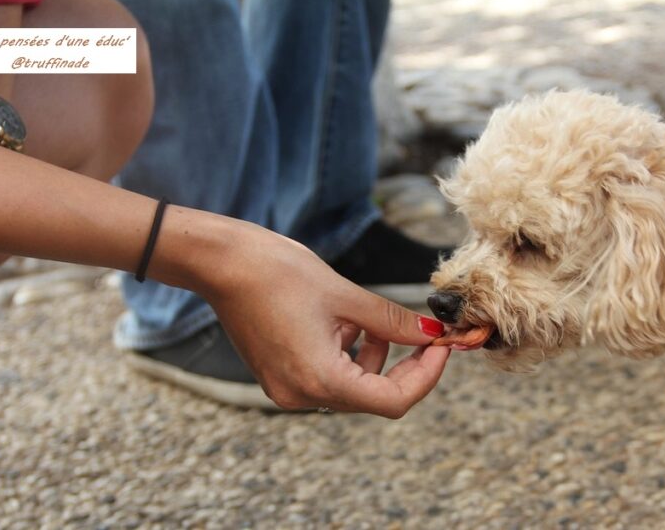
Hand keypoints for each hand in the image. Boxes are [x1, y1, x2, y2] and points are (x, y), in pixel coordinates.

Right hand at [192, 222, 449, 417]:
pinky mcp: (279, 378)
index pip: (394, 400)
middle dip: (405, 366)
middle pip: (374, 397)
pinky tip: (344, 324)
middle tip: (425, 334)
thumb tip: (434, 334)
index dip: (426, 375)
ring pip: (353, 388)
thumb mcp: (347, 297)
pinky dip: (349, 356)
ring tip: (369, 320)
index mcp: (321, 379)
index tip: (442, 346)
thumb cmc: (278, 272)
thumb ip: (394, 322)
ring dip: (376, 359)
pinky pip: (329, 378)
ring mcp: (287, 390)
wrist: (222, 264)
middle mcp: (302, 395)